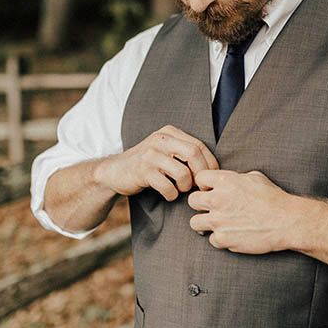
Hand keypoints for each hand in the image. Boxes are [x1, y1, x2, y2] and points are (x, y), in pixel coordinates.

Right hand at [95, 125, 218, 200]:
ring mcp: (150, 154)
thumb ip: (184, 153)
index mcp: (169, 132)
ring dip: (186, 186)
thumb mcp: (165, 152)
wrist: (115, 171)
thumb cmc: (147, 165)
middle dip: (201, 174)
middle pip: (193, 154)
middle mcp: (160, 139)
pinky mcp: (143, 170)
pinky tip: (168, 194)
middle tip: (200, 186)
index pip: (199, 145)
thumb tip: (212, 169)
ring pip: (182, 171)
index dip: (209, 163)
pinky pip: (167, 185)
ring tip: (181, 189)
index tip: (210, 177)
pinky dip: (172, 194)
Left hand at [187, 169, 301, 252]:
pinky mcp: (223, 238)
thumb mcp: (254, 178)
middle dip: (201, 204)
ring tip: (216, 224)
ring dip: (205, 223)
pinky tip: (231, 235)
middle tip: (212, 209)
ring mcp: (218, 220)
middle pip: (192, 200)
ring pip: (194, 222)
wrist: (286, 222)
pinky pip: (211, 239)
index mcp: (225, 181)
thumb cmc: (273, 198)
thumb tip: (227, 180)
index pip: (199, 178)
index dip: (205, 184)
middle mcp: (217, 199)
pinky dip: (220, 239)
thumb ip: (234, 178)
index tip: (211, 190)